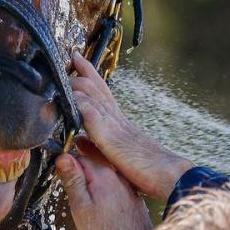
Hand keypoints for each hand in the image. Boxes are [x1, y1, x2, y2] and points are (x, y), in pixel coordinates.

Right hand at [56, 141, 152, 229]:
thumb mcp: (81, 207)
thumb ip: (73, 181)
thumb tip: (62, 157)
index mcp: (102, 174)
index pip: (79, 156)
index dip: (67, 167)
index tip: (62, 179)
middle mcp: (117, 174)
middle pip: (92, 163)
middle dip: (80, 173)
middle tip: (74, 193)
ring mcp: (126, 182)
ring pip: (103, 173)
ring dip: (92, 180)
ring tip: (87, 200)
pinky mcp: (131, 192)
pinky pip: (113, 183)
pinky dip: (104, 188)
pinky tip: (102, 203)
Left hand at [68, 50, 192, 199]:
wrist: (169, 174)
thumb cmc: (148, 170)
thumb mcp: (117, 156)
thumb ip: (96, 147)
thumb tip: (79, 141)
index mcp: (119, 121)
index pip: (101, 91)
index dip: (89, 73)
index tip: (78, 58)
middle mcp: (116, 117)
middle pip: (95, 84)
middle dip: (80, 69)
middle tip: (70, 55)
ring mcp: (113, 123)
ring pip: (90, 92)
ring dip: (74, 82)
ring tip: (60, 73)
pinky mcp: (109, 135)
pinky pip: (89, 111)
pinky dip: (77, 102)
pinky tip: (66, 97)